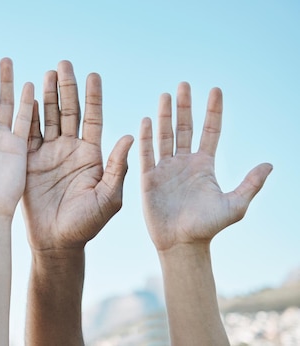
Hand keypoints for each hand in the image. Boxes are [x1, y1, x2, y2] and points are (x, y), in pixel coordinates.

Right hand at [22, 61, 132, 250]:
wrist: (56, 243)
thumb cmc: (87, 225)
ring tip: (46, 74)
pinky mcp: (29, 161)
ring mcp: (49, 154)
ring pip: (48, 118)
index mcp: (92, 155)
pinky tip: (26, 97)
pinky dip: (26, 115)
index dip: (93, 97)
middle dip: (67, 88)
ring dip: (47, 96)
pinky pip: (27, 134)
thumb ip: (118, 168)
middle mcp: (71, 149)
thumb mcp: (109, 198)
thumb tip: (129, 137)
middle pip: (69, 111)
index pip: (93, 118)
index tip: (93, 75)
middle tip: (64, 64)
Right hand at [140, 82, 271, 250]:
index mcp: (204, 165)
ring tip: (165, 95)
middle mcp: (184, 163)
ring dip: (165, 116)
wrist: (182, 243)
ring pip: (165, 136)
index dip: (213, 111)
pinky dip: (146, 137)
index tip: (215, 90)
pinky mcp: (149, 178)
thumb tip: (269, 164)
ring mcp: (165, 169)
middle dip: (184, 106)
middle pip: (184, 128)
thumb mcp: (235, 205)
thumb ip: (250, 184)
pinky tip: (146, 120)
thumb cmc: (208, 227)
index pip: (210, 131)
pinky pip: (147, 153)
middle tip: (184, 85)